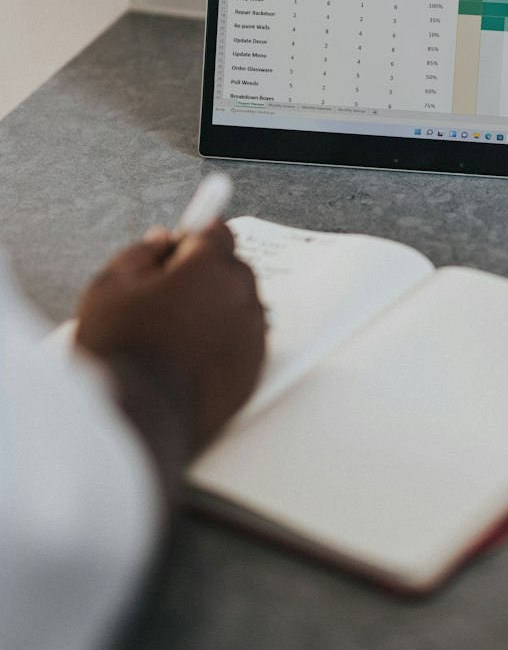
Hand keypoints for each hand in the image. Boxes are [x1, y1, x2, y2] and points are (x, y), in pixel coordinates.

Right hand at [75, 222, 264, 494]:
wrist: (137, 418)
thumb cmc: (120, 350)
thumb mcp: (110, 287)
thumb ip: (140, 253)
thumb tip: (160, 241)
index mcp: (210, 267)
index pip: (216, 231)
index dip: (194, 239)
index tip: (181, 247)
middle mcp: (242, 296)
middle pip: (231, 269)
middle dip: (205, 275)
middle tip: (167, 298)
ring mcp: (253, 335)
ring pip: (239, 306)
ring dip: (216, 309)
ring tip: (176, 334)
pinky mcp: (255, 369)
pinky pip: (243, 341)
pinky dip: (224, 342)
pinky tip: (191, 357)